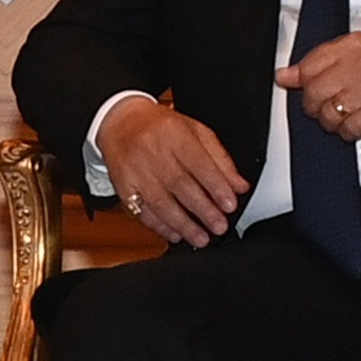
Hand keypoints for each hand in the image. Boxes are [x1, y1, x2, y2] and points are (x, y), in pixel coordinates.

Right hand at [99, 94, 247, 247]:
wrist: (121, 123)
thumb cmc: (161, 128)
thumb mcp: (196, 133)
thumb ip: (220, 160)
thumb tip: (239, 186)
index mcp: (174, 134)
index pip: (198, 163)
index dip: (216, 186)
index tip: (229, 205)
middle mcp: (152, 151)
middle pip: (180, 184)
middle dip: (203, 209)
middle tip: (219, 226)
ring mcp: (135, 170)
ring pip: (160, 201)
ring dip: (182, 224)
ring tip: (201, 237)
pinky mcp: (123, 186)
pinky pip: (140, 209)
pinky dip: (158, 225)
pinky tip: (174, 233)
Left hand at [276, 34, 360, 142]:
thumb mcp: (360, 47)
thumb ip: (321, 60)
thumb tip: (285, 76)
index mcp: (350, 47)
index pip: (308, 66)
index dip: (302, 82)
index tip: (301, 89)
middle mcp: (355, 67)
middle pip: (314, 94)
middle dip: (314, 105)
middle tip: (325, 105)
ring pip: (328, 115)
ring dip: (332, 121)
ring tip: (345, 115)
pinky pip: (348, 130)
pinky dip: (348, 132)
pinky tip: (356, 124)